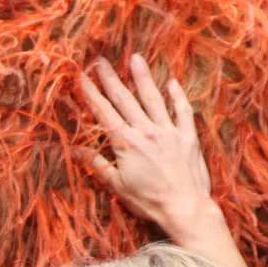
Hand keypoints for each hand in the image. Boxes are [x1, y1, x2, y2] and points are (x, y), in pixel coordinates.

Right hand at [79, 54, 259, 266]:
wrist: (184, 208)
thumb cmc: (148, 202)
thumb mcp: (117, 187)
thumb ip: (99, 166)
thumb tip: (79, 150)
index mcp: (126, 143)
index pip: (104, 113)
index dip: (92, 94)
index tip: (82, 77)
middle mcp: (147, 131)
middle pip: (126, 100)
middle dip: (111, 79)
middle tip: (101, 60)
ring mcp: (169, 131)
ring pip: (153, 99)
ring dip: (143, 78)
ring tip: (135, 58)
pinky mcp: (188, 137)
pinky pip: (183, 111)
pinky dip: (177, 96)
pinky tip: (172, 83)